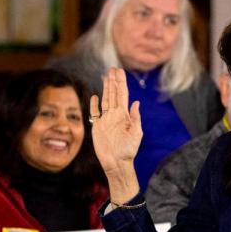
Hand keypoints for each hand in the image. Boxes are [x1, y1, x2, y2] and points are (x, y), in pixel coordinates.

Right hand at [90, 67, 141, 201]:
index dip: (121, 82)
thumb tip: (136, 103)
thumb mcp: (136, 134)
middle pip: (113, 94)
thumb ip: (135, 118)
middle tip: (112, 68)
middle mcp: (115, 115)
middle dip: (113, 81)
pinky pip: (95, 113)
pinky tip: (95, 96)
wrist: (117, 163)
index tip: (120, 71)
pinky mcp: (97, 127)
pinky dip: (94, 104)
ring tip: (106, 76)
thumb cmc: (128, 151)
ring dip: (106, 88)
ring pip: (105, 100)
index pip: (122, 95)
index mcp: (124, 115)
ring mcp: (106, 120)